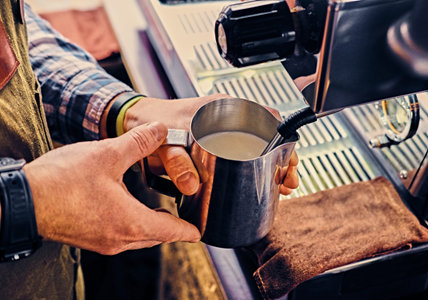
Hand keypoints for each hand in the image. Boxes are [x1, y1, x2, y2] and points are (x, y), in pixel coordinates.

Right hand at [23, 122, 200, 254]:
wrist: (21, 201)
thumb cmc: (62, 181)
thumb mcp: (107, 154)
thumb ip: (139, 142)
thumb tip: (161, 130)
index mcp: (132, 222)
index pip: (174, 232)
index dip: (190, 229)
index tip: (200, 229)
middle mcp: (120, 239)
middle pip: (157, 236)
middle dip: (172, 225)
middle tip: (182, 213)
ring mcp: (103, 242)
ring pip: (139, 237)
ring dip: (151, 224)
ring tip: (159, 210)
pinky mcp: (89, 238)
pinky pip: (121, 235)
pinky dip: (132, 224)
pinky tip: (127, 207)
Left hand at [124, 94, 298, 195]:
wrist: (138, 121)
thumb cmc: (154, 124)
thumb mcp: (166, 143)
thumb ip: (177, 163)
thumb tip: (192, 184)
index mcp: (223, 109)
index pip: (267, 117)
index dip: (282, 139)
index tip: (288, 160)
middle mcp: (229, 117)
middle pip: (268, 135)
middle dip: (283, 158)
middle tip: (288, 180)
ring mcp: (225, 128)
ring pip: (260, 144)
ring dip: (272, 163)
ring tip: (282, 184)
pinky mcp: (218, 141)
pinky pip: (245, 149)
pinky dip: (258, 163)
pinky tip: (263, 180)